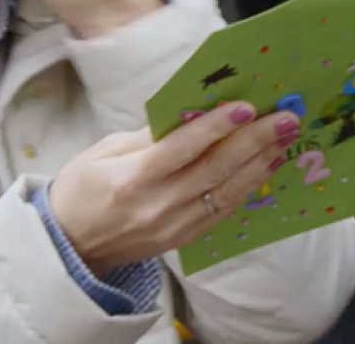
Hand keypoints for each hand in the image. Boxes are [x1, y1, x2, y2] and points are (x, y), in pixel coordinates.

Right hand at [47, 101, 301, 276]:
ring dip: (261, 162)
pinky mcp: (184, 240)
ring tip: (285, 138)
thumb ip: (147, 136)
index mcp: (131, 178)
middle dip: (255, 141)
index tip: (247, 107)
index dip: (217, 127)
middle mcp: (157, 205)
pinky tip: (267, 165)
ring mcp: (174, 227)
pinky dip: (248, 186)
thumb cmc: (81, 190)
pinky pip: (223, 210)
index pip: (182, 149)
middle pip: (215, 169)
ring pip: (227, 191)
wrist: (69, 248)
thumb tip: (191, 115)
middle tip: (285, 118)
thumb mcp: (101, 152)